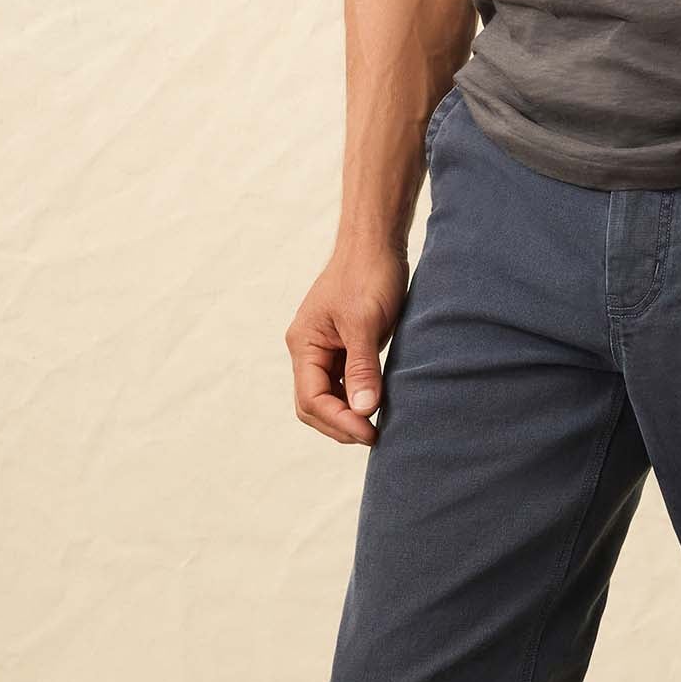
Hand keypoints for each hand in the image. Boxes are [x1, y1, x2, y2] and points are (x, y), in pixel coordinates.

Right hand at [286, 244, 409, 446]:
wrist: (376, 244)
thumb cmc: (367, 274)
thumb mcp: (365, 322)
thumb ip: (362, 366)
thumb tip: (362, 409)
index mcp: (304, 343)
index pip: (312, 398)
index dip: (339, 421)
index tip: (370, 432)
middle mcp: (308, 350)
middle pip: (313, 405)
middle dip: (339, 425)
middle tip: (374, 436)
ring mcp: (324, 350)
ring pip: (327, 398)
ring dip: (348, 416)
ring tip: (376, 427)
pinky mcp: (343, 348)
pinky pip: (342, 384)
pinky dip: (355, 400)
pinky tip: (375, 406)